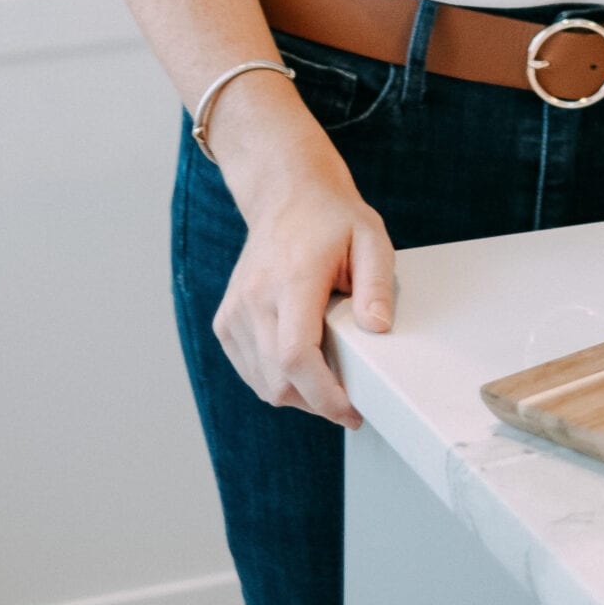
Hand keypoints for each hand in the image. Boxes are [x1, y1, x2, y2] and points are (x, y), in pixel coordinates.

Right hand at [213, 142, 395, 429]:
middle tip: (349, 400)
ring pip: (261, 382)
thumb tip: (377, 328)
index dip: (323, 395)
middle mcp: (254, 297)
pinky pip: (248, 370)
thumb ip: (377, 284)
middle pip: (277, 379)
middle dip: (316, 402)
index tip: (350, 410)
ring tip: (328, 381)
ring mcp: (234, 310)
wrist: (286, 194)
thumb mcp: (371, 238)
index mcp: (290, 279)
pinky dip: (274, 380)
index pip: (295, 355)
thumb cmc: (332, 218)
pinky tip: (300, 366)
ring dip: (296, 394)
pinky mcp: (225, 319)